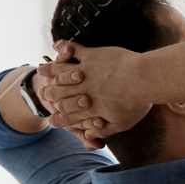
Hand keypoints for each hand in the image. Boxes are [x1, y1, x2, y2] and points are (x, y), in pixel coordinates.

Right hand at [37, 42, 151, 149]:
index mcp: (89, 109)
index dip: (59, 119)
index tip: (51, 120)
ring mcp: (85, 72)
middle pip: (59, 94)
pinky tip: (58, 46)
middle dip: (49, 95)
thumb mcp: (121, 124)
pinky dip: (65, 48)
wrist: (143, 80)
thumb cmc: (136, 104)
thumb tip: (92, 138)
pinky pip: (74, 50)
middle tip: (41, 93)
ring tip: (41, 69)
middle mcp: (82, 90)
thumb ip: (104, 130)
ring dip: (50, 70)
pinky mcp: (91, 56)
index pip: (68, 116)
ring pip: (61, 72)